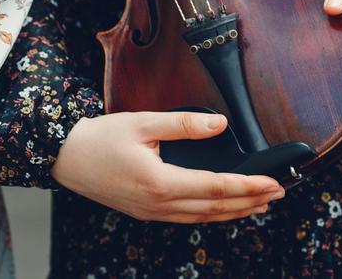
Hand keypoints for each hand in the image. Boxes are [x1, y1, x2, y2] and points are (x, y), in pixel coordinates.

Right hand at [52, 112, 284, 222]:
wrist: (63, 156)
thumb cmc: (97, 139)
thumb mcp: (141, 123)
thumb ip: (183, 124)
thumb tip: (219, 124)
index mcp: (160, 182)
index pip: (216, 187)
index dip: (249, 185)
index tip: (273, 181)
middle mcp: (158, 204)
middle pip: (215, 208)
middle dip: (250, 201)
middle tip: (278, 193)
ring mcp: (151, 212)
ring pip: (203, 217)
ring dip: (234, 211)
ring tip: (259, 204)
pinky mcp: (144, 212)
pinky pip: (186, 218)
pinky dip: (211, 214)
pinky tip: (220, 207)